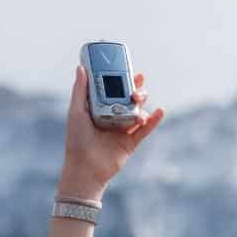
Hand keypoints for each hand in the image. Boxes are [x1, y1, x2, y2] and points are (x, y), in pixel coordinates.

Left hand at [57, 66, 163, 202]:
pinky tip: (159, 111)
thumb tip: (81, 67)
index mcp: (99, 110)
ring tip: (139, 99)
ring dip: (142, 102)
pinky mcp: (130, 143)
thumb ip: (80, 91)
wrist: (85, 169)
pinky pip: (145, 130)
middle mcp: (112, 119)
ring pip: (138, 111)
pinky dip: (153, 120)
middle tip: (138, 79)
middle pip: (128, 99)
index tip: (126, 67)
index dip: (120, 78)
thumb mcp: (76, 113)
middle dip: (135, 88)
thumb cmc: (77, 142)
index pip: (112, 90)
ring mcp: (122, 131)